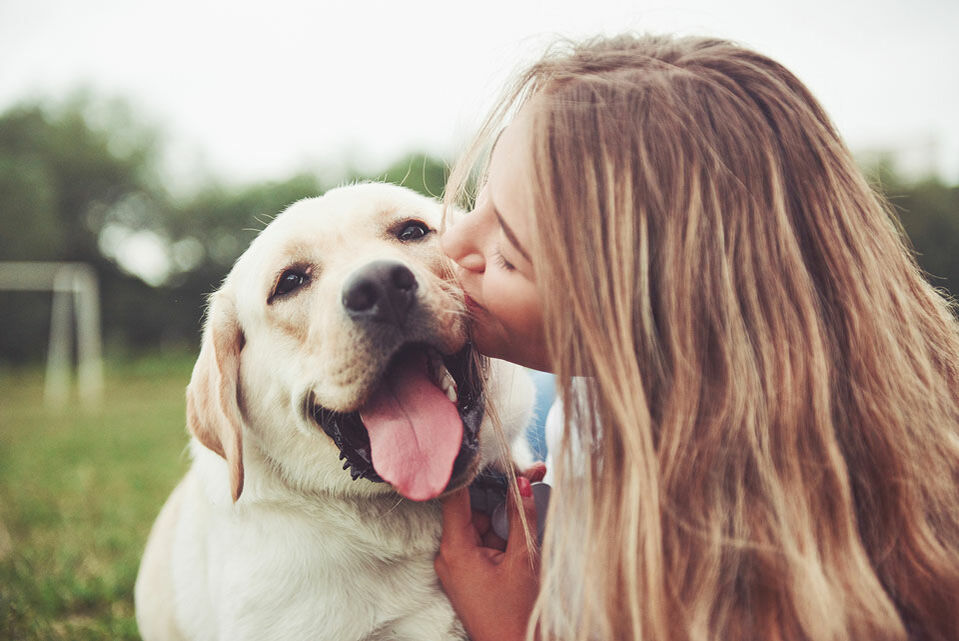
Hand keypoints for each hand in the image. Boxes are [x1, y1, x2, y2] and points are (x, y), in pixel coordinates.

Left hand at [435, 476, 540, 640]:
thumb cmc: (517, 614)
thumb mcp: (523, 559)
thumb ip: (521, 516)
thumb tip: (521, 480)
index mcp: (456, 548)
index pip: (456, 497)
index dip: (472, 472)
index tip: (485, 449)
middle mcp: (450, 554)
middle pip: (474, 508)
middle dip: (503, 493)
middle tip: (535, 473)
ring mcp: (459, 565)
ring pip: (483, 523)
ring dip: (507, 514)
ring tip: (536, 496)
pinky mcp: (469, 573)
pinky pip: (485, 541)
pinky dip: (504, 533)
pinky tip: (526, 524)